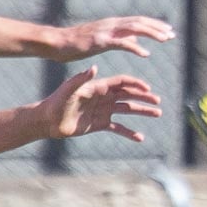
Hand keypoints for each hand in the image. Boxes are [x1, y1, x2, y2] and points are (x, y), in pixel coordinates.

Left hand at [38, 67, 162, 141]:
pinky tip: (140, 138)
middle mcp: (104, 97)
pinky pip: (118, 128)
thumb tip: (94, 68)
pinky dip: (129, 132)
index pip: (121, 83)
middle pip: (128, 96)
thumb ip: (81, 79)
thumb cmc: (57, 102)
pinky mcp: (100, 124)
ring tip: (157, 114)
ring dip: (142, 112)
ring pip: (127, 110)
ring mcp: (103, 111)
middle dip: (144, 98)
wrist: (48, 120)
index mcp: (99, 87)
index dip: (135, 85)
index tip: (147, 89)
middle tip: (158, 102)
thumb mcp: (69, 90)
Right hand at [54, 15, 175, 60]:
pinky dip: (134, 47)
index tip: (168, 30)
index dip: (154, 24)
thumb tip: (136, 40)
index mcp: (112, 24)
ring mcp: (106, 31)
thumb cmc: (76, 44)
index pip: (138, 21)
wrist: (57, 43)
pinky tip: (145, 54)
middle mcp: (111, 24)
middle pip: (140, 22)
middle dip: (157, 27)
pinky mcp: (100, 41)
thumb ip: (120, 38)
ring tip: (165, 39)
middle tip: (172, 33)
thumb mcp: (102, 40)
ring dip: (151, 33)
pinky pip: (121, 43)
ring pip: (134, 29)